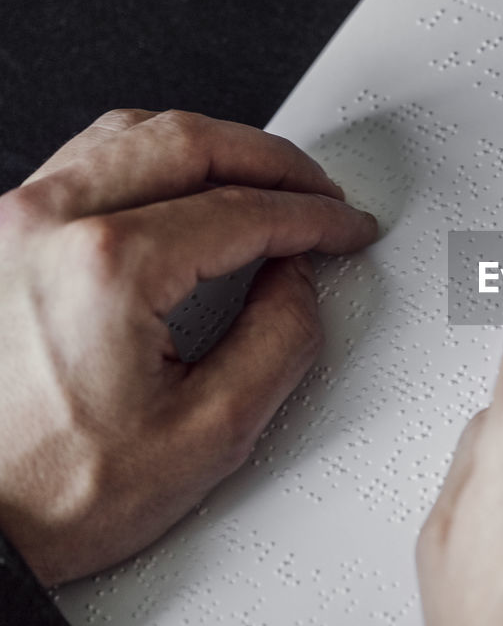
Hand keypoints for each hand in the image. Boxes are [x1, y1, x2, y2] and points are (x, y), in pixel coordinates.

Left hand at [0, 109, 378, 585]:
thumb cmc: (57, 492)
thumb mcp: (212, 432)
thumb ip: (280, 340)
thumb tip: (297, 282)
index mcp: (110, 268)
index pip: (244, 211)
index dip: (314, 217)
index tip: (344, 228)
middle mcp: (51, 226)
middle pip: (192, 143)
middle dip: (275, 162)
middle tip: (320, 192)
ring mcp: (14, 224)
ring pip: (136, 133)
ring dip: (215, 148)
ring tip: (264, 181)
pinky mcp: (0, 238)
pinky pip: (91, 158)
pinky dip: (155, 158)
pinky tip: (188, 187)